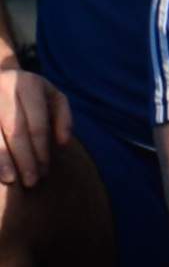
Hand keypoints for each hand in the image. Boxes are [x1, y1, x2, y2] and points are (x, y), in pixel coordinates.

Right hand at [0, 64, 70, 186]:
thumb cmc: (31, 92)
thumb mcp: (53, 96)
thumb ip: (63, 118)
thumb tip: (63, 143)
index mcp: (27, 84)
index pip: (36, 125)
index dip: (41, 150)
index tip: (44, 171)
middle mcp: (3, 89)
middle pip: (15, 131)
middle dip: (24, 159)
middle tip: (31, 182)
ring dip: (2, 159)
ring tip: (10, 180)